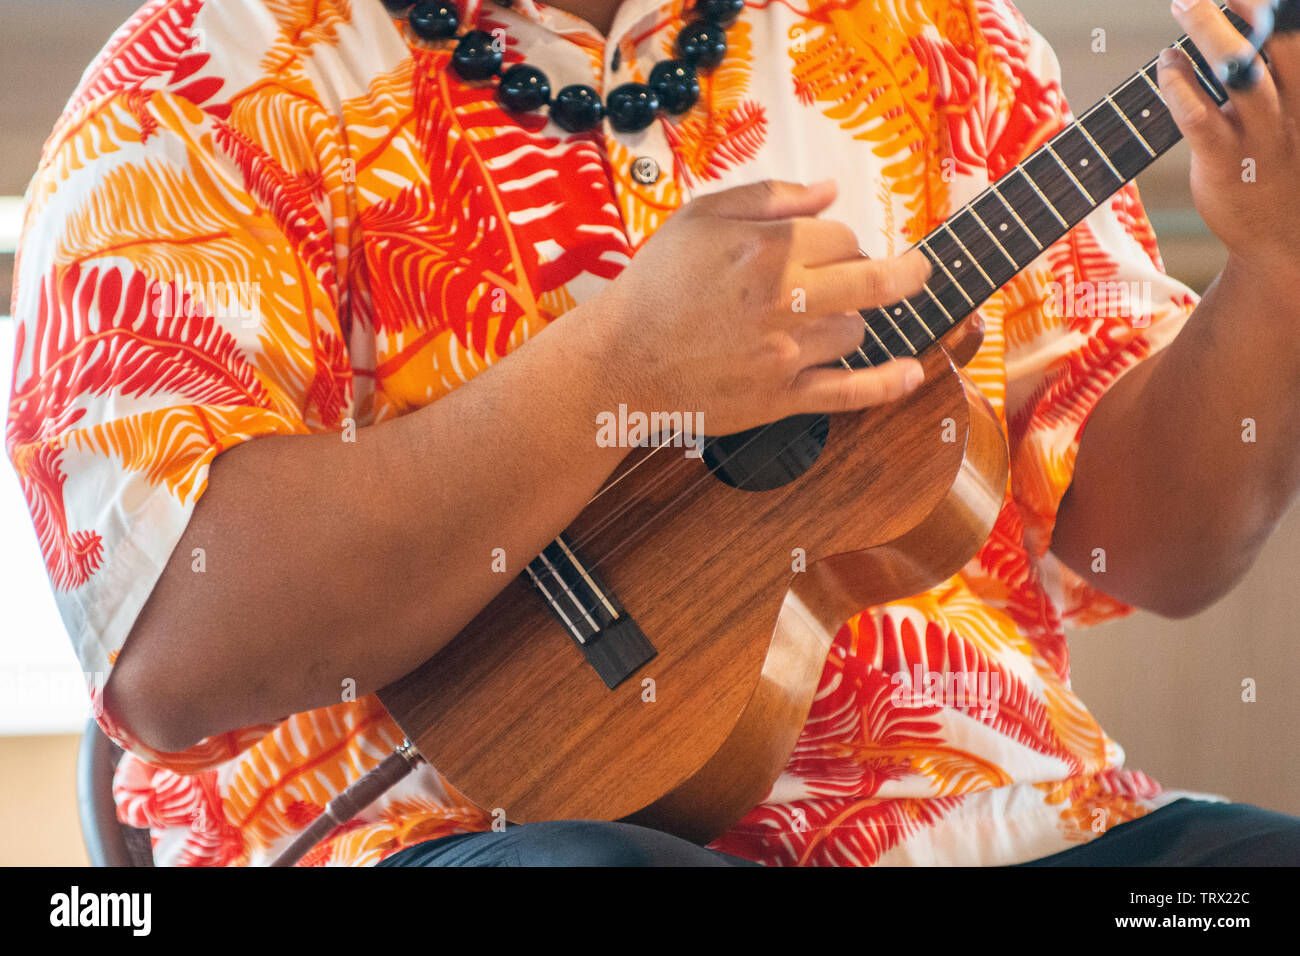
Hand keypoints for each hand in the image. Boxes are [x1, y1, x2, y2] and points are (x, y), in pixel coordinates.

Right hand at [590, 179, 931, 436]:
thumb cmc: (654, 286)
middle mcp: (784, 300)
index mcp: (766, 250)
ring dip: (851, 321)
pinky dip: (888, 384)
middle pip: (872, 280)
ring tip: (819, 320)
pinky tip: (912, 373)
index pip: (841, 235)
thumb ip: (770, 198)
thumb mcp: (699, 218)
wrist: (619, 361)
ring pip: (857, 332)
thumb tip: (829, 190)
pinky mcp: (780, 398)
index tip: (830, 249)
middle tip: (915, 271)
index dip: (841, 240)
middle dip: (902, 273)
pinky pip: (850, 392)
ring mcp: (786, 353)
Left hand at [1161, 0, 1299, 277]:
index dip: (1283, 8)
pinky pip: (1199, 116)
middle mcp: (1296, 107)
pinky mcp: (1226, 162)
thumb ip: (1278, 78)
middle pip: (1282, 39)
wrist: (1282, 241)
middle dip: (1249, 4)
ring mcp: (1262, 134)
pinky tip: (1166, 65)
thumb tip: (1242, 35)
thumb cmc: (1285, 169)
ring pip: (1239, 70)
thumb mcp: (1295, 119)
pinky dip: (1179, 84)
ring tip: (1183, 2)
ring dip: (1208, 31)